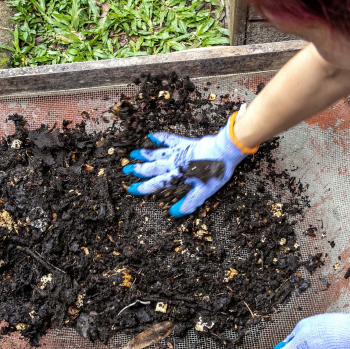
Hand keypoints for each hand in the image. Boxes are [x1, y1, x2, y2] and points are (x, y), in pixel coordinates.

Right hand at [123, 111, 254, 216]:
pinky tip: (151, 135)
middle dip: (138, 169)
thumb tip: (172, 213)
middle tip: (125, 169)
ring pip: (157, 153)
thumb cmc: (215, 172)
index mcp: (178, 177)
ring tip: (132, 154)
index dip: (143, 187)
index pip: (156, 184)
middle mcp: (174, 164)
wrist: (224, 151)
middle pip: (152, 168)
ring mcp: (179, 152)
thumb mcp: (204, 192)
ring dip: (145, 154)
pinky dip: (160, 137)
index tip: (130, 188)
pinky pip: (169, 139)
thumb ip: (188, 202)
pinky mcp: (185, 143)